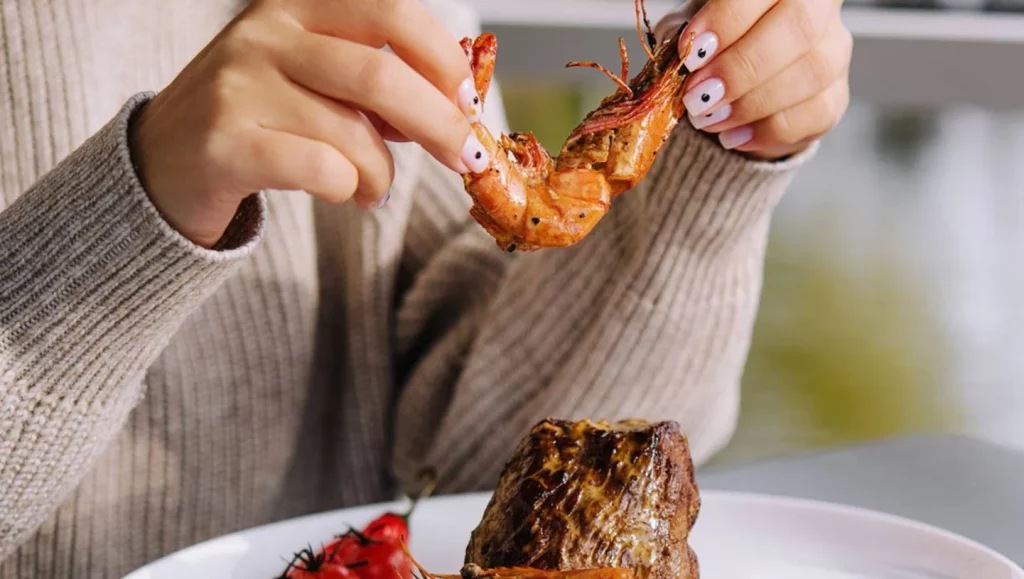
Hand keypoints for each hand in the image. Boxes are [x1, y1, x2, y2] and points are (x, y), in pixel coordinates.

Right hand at [131, 0, 490, 247]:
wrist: (164, 165)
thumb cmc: (259, 120)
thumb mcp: (315, 81)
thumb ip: (375, 83)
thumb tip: (457, 105)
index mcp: (296, 5)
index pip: (390, 9)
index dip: (442, 56)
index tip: (466, 99)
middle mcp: (264, 33)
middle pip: (380, 76)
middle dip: (439, 123)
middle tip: (464, 156)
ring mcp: (238, 84)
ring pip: (353, 133)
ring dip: (384, 173)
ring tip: (375, 188)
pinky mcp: (223, 143)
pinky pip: (320, 170)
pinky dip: (348, 189)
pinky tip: (343, 194)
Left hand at [663, 0, 850, 160]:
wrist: (734, 89)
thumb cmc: (713, 47)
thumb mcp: (693, 30)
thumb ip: (688, 33)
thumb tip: (684, 51)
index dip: (729, 19)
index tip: (692, 53)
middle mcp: (819, 8)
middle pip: (800, 26)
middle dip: (742, 67)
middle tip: (697, 96)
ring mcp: (833, 51)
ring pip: (812, 72)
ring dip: (751, 103)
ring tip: (707, 119)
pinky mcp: (835, 96)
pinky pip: (816, 114)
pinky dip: (768, 130)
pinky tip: (733, 136)